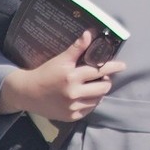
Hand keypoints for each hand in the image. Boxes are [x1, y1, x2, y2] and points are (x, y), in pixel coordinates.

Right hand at [0, 32, 125, 121]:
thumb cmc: (45, 73)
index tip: (122, 65)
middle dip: (106, 80)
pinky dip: (91, 102)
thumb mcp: (60, 60)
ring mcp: (72, 107)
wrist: (26, 93)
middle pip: (103, 87)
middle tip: (101, 76)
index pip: (99, 70)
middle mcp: (73, 93)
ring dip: (99, 92)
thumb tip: (90, 33)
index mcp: (71, 77)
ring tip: (91, 85)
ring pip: (98, 99)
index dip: (112, 67)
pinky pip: (90, 109)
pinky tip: (84, 96)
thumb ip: (77, 48)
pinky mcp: (71, 117)